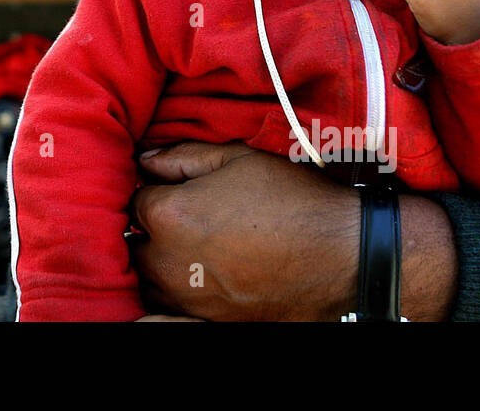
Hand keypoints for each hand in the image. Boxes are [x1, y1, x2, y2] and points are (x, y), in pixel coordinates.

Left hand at [129, 142, 360, 320]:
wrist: (343, 256)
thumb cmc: (291, 200)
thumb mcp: (236, 160)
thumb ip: (181, 157)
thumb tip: (144, 160)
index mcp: (170, 215)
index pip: (136, 200)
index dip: (156, 191)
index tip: (177, 189)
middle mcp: (168, 262)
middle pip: (136, 244)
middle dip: (153, 229)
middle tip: (189, 217)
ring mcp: (188, 299)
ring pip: (150, 280)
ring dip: (162, 263)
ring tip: (197, 247)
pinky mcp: (209, 322)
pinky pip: (175, 306)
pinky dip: (183, 290)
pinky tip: (209, 274)